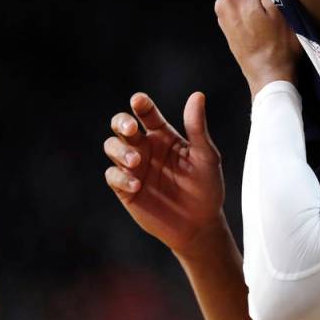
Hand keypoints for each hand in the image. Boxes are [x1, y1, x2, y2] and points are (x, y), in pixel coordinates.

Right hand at [103, 91, 225, 257]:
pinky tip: (137, 184)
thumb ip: (197, 128)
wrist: (200, 224)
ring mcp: (133, 167)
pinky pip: (112, 176)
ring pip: (112, 147)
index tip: (139, 101)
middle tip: (132, 129)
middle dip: (121, 123)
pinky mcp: (125, 188)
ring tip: (136, 161)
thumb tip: (197, 95)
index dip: (141, 104)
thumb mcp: (206, 156)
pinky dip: (120, 177)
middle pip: (121, 125)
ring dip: (120, 150)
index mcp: (163, 135)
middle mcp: (145, 147)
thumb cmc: (207, 187)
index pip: (147, 113)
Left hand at [214, 0, 302, 98]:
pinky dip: (248, 14)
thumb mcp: (281, 9)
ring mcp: (222, 18)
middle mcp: (222, 3)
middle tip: (273, 3)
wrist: (269, 77)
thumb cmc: (279, 45)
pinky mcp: (226, 29)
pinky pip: (237, 11)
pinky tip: (261, 26)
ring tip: (268, 17)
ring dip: (252, 2)